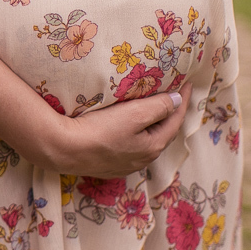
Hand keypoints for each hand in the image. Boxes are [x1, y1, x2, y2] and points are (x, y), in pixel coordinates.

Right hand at [39, 83, 192, 177]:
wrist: (62, 149)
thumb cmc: (99, 130)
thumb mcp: (134, 113)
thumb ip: (159, 106)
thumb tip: (177, 100)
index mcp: (153, 147)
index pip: (175, 119)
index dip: (182, 100)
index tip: (187, 83)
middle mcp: (142, 160)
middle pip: (161, 133)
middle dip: (168, 115)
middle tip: (172, 96)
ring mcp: (123, 165)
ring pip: (144, 142)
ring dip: (150, 126)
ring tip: (151, 111)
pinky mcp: (106, 166)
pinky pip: (128, 148)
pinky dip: (134, 135)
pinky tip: (127, 130)